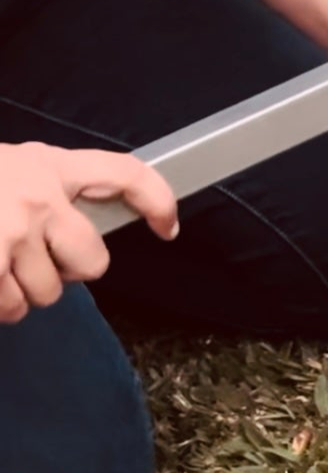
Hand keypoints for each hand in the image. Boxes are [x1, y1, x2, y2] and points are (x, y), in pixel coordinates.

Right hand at [0, 142, 177, 323]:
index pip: (126, 175)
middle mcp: (39, 199)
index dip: (158, 202)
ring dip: (23, 290)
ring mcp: (14, 233)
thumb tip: (75, 230)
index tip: (167, 226)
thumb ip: (51, 190)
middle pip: (94, 262)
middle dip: (68, 270)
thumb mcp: (12, 165)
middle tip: (36, 257)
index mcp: (50, 166)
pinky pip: (11, 307)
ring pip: (48, 293)